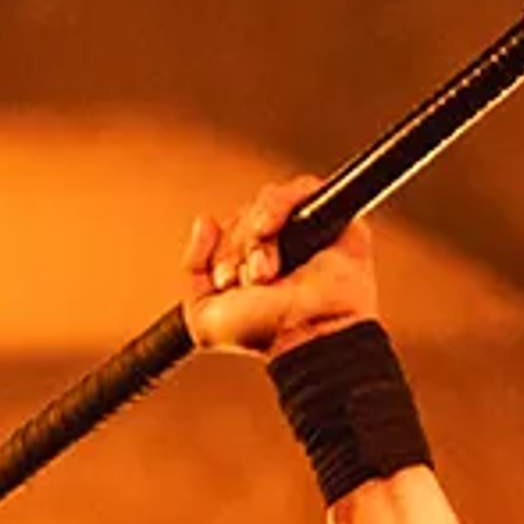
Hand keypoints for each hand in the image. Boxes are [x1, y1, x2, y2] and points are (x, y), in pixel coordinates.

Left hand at [183, 175, 377, 360]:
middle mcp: (276, 248)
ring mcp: (303, 231)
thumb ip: (192, 269)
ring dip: (255, 236)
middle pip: (242, 217)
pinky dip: (278, 205)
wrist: (303, 334)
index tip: (226, 281)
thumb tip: (205, 223)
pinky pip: (300, 188)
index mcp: (250, 266)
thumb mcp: (203, 315)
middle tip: (250, 280)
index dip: (220, 254)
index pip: (224, 234)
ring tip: (266, 268)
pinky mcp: (331, 217)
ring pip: (265, 204)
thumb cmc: (263, 335)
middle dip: (237, 249)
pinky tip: (270, 228)